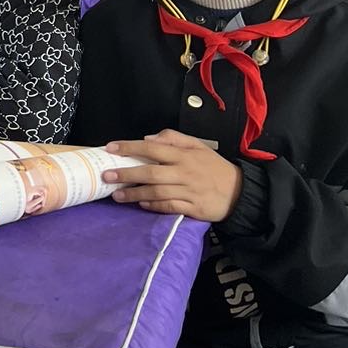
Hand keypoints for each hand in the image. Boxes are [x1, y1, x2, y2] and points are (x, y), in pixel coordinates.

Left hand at [102, 130, 240, 219]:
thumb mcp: (197, 146)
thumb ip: (173, 138)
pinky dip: (153, 206)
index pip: (151, 148)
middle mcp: (184, 173)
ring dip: (134, 194)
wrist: (240, 192)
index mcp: (183, 155)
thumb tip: (148, 138)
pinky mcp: (192, 208)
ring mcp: (188, 192)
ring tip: (116, 195)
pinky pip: (169, 207)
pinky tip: (140, 204)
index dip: (129, 148)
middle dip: (126, 175)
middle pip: (150, 173)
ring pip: (156, 192)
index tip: (110, 149)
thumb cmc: (213, 167)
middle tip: (106, 176)